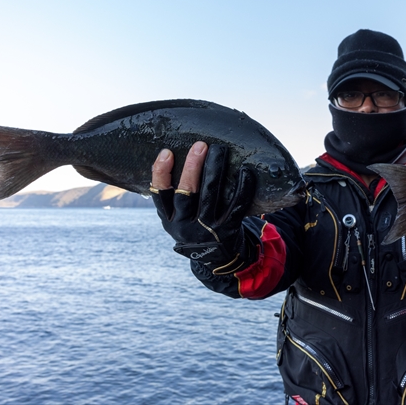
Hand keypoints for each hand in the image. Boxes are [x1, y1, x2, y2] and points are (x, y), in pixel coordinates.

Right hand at [150, 141, 256, 272]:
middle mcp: (185, 225)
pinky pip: (236, 206)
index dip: (161, 173)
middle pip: (186, 194)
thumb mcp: (177, 219)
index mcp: (169, 219)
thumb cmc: (194, 228)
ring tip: (219, 150)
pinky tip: (245, 172)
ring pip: (210, 196)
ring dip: (215, 171)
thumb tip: (169, 157)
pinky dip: (243, 188)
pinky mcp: (228, 230)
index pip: (160, 195)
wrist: (216, 260)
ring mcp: (207, 229)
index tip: (167, 152)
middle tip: (200, 146)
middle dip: (192, 168)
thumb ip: (172, 198)